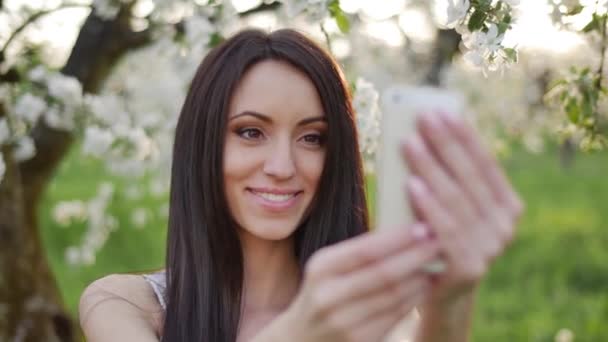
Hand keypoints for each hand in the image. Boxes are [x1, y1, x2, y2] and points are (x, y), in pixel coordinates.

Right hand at [261, 224, 438, 341]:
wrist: (301, 339)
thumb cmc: (322, 293)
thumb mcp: (326, 268)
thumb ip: (357, 252)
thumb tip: (404, 230)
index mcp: (321, 268)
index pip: (366, 250)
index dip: (398, 238)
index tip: (423, 225)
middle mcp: (329, 295)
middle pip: (384, 273)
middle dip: (416, 256)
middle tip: (440, 241)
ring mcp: (343, 322)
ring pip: (394, 296)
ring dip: (421, 277)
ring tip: (439, 261)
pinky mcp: (358, 341)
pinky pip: (394, 316)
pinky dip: (414, 298)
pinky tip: (426, 285)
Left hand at [401, 111, 523, 306]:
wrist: (437, 290)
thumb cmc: (436, 236)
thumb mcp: (446, 205)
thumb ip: (446, 178)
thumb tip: (423, 135)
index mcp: (508, 205)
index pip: (486, 163)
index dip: (464, 136)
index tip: (443, 111)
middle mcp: (505, 225)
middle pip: (470, 177)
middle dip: (444, 144)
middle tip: (421, 118)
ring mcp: (490, 248)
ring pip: (456, 199)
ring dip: (431, 168)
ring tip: (410, 143)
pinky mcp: (470, 268)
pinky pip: (445, 229)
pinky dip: (428, 204)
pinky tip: (411, 183)